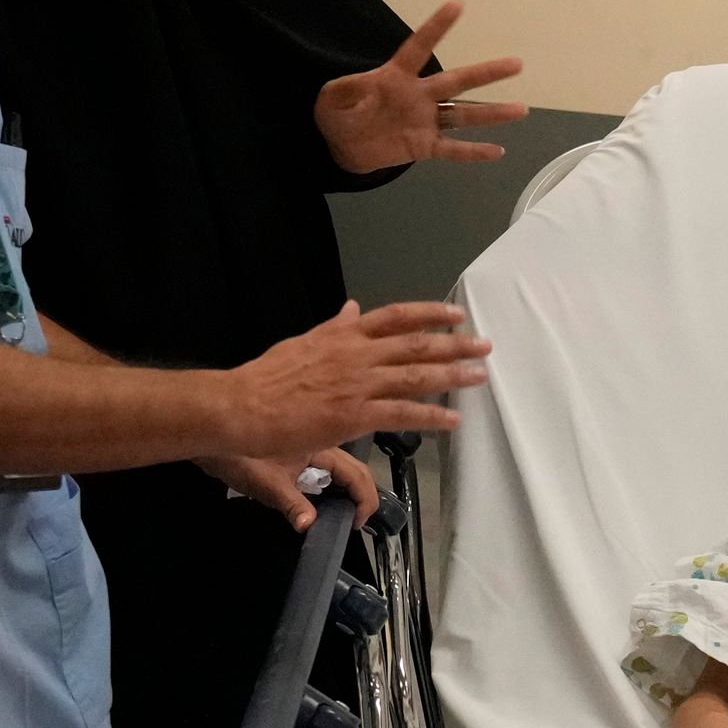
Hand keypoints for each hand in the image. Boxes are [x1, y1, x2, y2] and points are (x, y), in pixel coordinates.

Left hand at [205, 446, 376, 531]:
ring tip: (339, 508)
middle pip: (354, 467)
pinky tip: (316, 492)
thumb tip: (309, 525)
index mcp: (320, 448)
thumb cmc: (236, 455)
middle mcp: (319, 440)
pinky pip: (322, 460)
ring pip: (339, 463)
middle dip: (360, 494)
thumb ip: (292, 505)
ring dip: (345, 485)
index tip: (356, 522)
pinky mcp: (292, 443)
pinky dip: (328, 478)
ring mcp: (306, 440)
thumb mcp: (267, 485)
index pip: (356, 474)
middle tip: (352, 519)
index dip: (364, 500)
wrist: (211, 428)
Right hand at [221, 301, 487, 455]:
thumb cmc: (267, 377)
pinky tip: (452, 419)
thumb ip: (333, 327)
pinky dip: (431, 415)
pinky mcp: (354, 415)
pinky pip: (402, 414)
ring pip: (416, 376)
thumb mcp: (303, 341)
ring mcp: (358, 384)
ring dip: (452, 375)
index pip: (396, 316)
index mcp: (344, 335)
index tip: (455, 314)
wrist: (243, 405)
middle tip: (484, 345)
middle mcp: (356, 354)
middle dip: (454, 344)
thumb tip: (350, 308)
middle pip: (416, 344)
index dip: (430, 313)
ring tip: (479, 376)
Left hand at [318, 0, 528, 173]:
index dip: (437, 27)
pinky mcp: (424, 146)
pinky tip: (498, 152)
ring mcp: (425, 121)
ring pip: (464, 116)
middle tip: (517, 63)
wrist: (342, 145)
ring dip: (491, 114)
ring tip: (521, 109)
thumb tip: (362, 98)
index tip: (458, 4)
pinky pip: (452, 149)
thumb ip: (345, 94)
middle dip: (486, 72)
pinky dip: (473, 152)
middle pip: (457, 82)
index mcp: (396, 76)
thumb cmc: (337, 113)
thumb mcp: (331, 98)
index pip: (419, 47)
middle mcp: (419, 95)